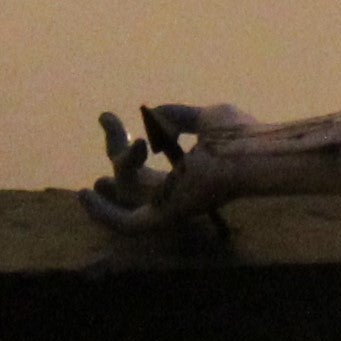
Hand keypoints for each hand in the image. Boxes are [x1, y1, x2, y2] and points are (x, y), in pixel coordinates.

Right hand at [87, 101, 256, 232]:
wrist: (254, 152)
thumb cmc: (241, 135)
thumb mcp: (205, 118)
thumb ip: (178, 117)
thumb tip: (152, 116)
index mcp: (189, 179)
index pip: (150, 172)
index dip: (127, 147)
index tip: (108, 118)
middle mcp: (178, 197)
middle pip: (134, 184)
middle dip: (116, 152)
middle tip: (106, 119)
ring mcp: (172, 208)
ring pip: (128, 194)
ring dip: (116, 163)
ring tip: (111, 129)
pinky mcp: (166, 215)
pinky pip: (127, 225)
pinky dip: (104, 214)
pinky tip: (86, 194)